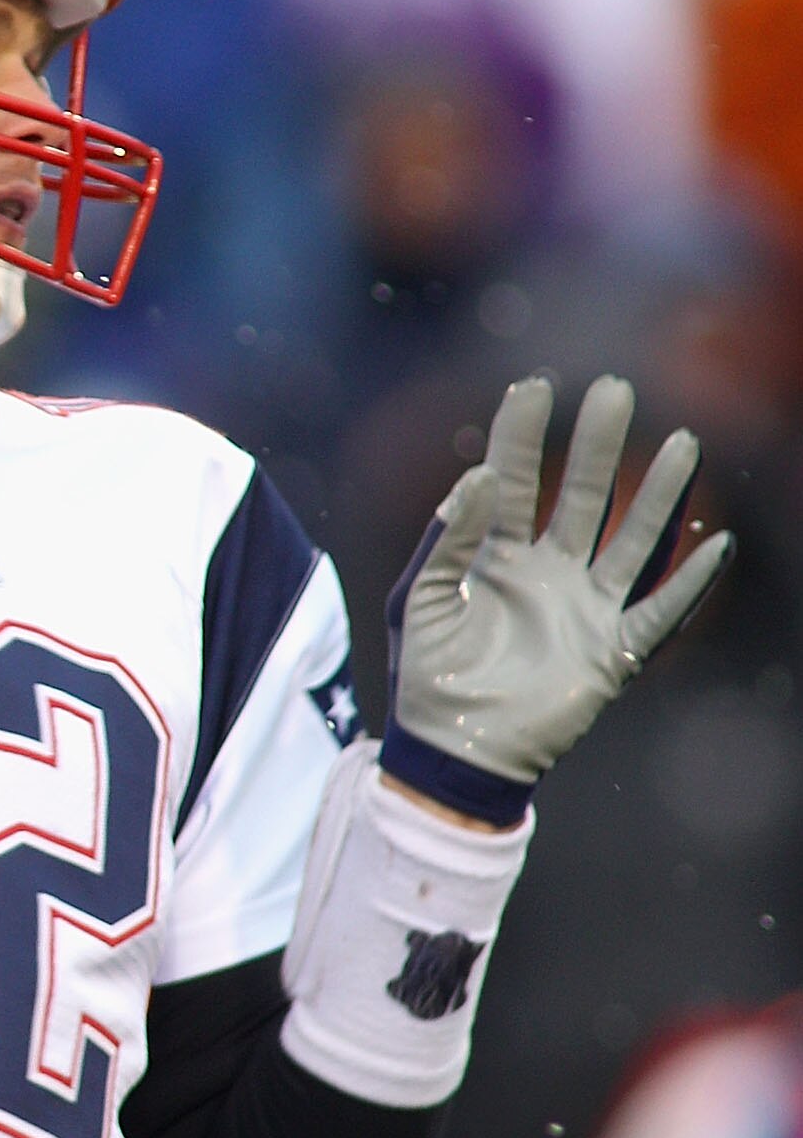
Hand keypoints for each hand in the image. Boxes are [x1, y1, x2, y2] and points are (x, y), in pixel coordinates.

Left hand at [386, 375, 732, 802]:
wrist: (452, 751)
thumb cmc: (427, 675)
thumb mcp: (421, 598)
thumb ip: (446, 538)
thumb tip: (475, 474)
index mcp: (495, 555)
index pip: (512, 481)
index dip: (522, 435)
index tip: (535, 385)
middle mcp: (547, 571)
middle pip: (581, 496)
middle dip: (597, 446)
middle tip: (616, 391)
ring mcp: (583, 609)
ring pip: (629, 541)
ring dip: (657, 496)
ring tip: (682, 444)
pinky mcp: (609, 653)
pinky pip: (658, 613)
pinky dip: (688, 583)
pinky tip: (715, 545)